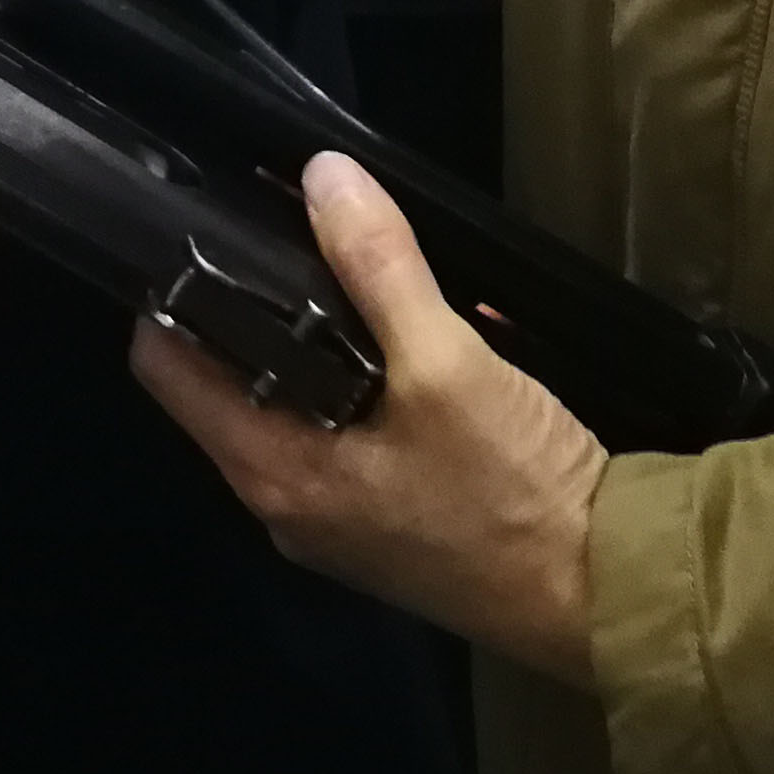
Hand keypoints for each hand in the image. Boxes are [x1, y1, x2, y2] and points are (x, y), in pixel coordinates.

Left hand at [132, 153, 609, 682]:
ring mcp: (341, 518)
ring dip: (331, 336)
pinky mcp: (393, 520)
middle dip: (261, 301)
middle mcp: (286, 502)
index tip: (202, 220)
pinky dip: (379, 379)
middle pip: (231, 378)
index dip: (170, 287)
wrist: (609, 596)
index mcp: (271, 471)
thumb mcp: (446, 363)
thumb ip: (378, 268)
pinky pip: (356, 430)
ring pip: (300, 401)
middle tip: (297, 223)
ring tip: (368, 263)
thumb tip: (322, 177)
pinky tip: (431, 330)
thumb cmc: (512, 489)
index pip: (164, 366)